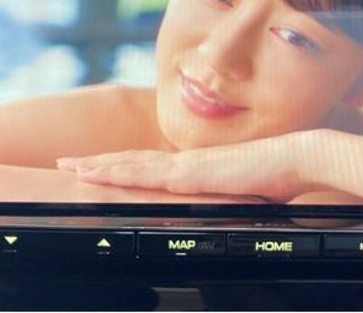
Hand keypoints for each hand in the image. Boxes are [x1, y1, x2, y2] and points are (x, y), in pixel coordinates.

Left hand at [56, 131, 321, 202]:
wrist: (294, 159)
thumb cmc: (275, 176)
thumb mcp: (241, 190)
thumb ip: (223, 195)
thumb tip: (218, 203)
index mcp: (195, 167)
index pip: (151, 166)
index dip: (122, 166)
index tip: (98, 168)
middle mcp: (185, 162)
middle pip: (133, 161)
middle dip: (98, 163)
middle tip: (67, 163)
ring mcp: (186, 165)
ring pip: (132, 164)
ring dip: (99, 166)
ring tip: (71, 166)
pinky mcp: (191, 172)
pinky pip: (146, 173)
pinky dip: (118, 172)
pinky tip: (100, 174)